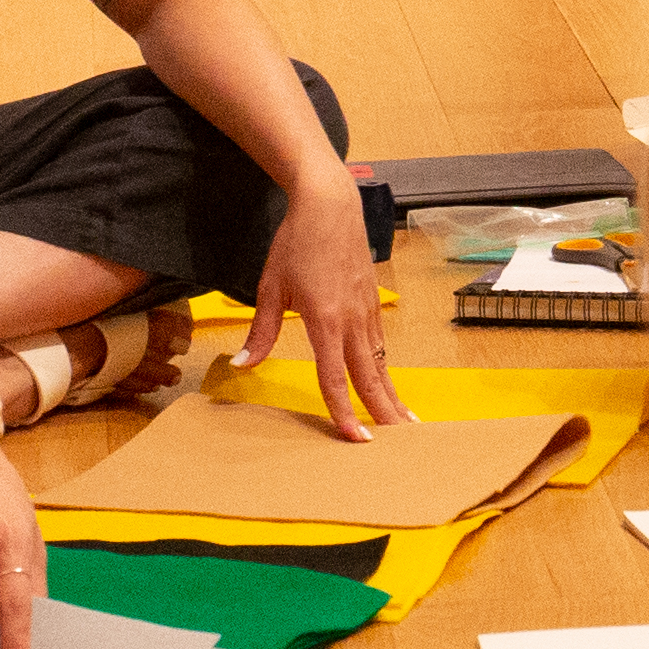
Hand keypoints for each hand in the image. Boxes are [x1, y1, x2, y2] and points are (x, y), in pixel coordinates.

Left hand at [243, 175, 407, 437]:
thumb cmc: (297, 242)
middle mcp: (352, 320)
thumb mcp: (271, 287)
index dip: (344, 412)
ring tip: (404, 423)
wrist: (330, 204)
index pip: (335, 378)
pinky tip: (388, 383)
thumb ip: (262, 331)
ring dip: (391, 394)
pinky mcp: (370, 302)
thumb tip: (243, 364)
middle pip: (370, 377)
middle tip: (398, 444)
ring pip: (380, 363)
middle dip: (384, 413)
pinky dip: (386, 370)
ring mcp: (366, 311)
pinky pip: (379, 345)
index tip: (355, 439)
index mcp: (326, 320)